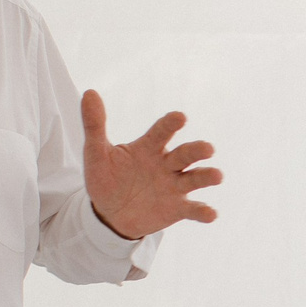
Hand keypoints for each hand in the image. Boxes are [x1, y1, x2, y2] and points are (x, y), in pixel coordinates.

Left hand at [82, 90, 221, 240]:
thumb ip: (94, 125)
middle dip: (197, 150)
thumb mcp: (96, 153)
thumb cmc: (106, 178)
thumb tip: (89, 92)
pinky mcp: (177, 208)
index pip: (162, 132)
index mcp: (149, 148)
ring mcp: (174, 186)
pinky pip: (193, 209)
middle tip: (208, 149)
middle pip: (186, 154)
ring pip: (195, 178)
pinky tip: (211, 214)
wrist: (110, 213)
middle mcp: (167, 164)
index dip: (171, 124)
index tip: (180, 117)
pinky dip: (203, 211)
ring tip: (217, 176)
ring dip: (207, 176)